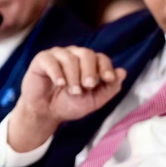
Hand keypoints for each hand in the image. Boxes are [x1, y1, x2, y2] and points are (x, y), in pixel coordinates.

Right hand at [8, 46, 125, 151]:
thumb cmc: (71, 104)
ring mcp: (58, 55)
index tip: (108, 79)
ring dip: (73, 76)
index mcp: (90, 63)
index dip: (106, 68)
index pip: (102, 59)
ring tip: (72, 91)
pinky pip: (51, 61)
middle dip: (90, 71)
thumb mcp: (94, 100)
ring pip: (70, 58)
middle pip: (87, 54)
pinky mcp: (42, 59)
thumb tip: (123, 72)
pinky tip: (60, 84)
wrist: (46, 112)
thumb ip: (110, 88)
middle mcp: (75, 55)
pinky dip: (57, 73)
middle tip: (88, 86)